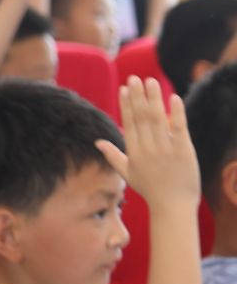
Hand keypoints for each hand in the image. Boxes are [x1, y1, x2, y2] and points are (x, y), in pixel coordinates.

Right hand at [97, 76, 198, 214]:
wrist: (172, 205)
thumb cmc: (150, 190)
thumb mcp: (127, 174)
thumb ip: (113, 156)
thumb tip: (98, 142)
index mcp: (134, 152)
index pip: (129, 123)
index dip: (127, 105)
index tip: (125, 88)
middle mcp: (148, 148)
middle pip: (142, 117)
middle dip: (138, 96)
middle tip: (136, 78)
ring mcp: (166, 149)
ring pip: (158, 119)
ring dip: (154, 99)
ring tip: (151, 81)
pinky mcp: (184, 150)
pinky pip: (179, 128)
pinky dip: (176, 112)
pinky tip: (174, 97)